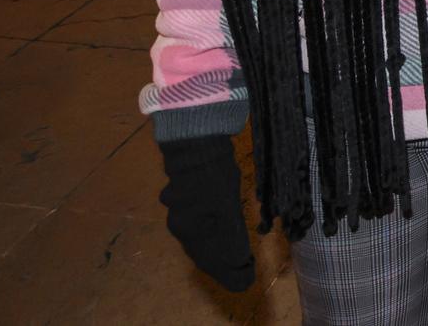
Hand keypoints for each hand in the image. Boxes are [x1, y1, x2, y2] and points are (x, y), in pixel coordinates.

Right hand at [158, 135, 254, 292]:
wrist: (196, 146)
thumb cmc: (213, 177)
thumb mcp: (226, 207)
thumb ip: (230, 235)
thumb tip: (238, 261)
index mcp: (189, 231)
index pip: (209, 262)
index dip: (229, 273)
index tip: (247, 281)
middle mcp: (180, 226)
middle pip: (203, 254)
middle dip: (224, 266)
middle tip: (245, 272)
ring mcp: (180, 212)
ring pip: (201, 241)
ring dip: (218, 252)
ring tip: (237, 260)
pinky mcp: (185, 200)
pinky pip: (199, 227)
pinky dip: (213, 237)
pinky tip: (223, 238)